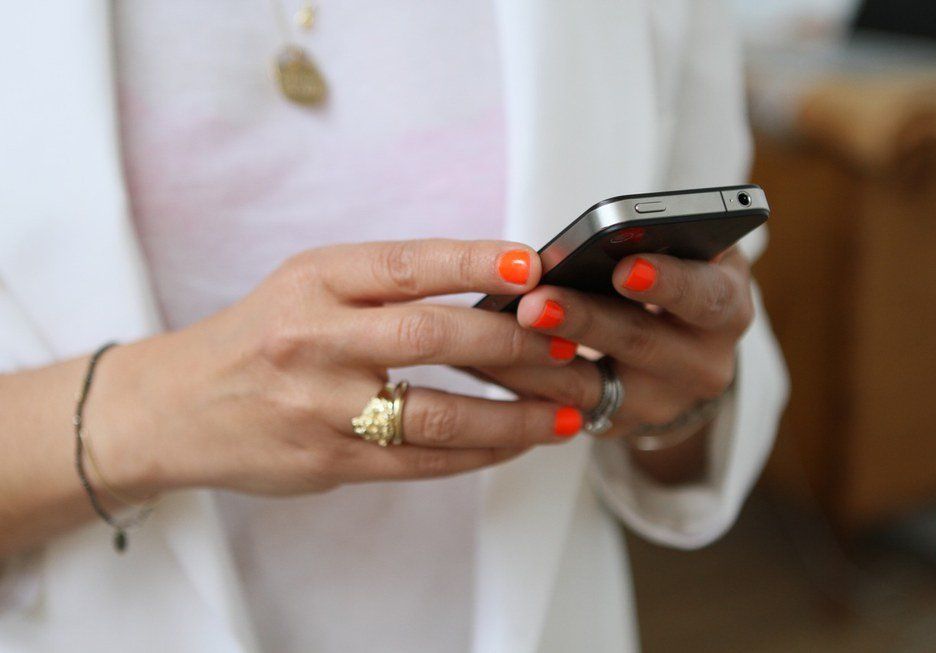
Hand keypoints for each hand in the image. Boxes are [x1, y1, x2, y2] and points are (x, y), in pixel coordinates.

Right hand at [87, 240, 585, 497]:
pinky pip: (419, 461)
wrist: (177, 407)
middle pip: (433, 336)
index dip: (474, 262)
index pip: (407, 265)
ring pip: (436, 412)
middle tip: (570, 347)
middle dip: (513, 343)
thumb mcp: (308, 286)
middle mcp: (314, 338)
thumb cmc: (259, 336)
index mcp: (315, 280)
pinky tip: (516, 442)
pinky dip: (478, 452)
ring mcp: (320, 405)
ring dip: (512, 415)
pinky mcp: (328, 460)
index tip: (532, 267)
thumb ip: (385, 287)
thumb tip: (494, 290)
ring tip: (566, 413)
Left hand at [472, 248, 752, 441]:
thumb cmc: (671, 278)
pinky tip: (480, 360)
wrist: (682, 353)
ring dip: (538, 360)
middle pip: (642, 344)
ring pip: (593, 387)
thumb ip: (655, 238)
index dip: (668, 283)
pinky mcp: (616, 426)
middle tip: (537, 303)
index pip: (706, 297)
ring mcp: (660, 405)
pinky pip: (561, 410)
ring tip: (496, 330)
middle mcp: (704, 365)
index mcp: (726, 307)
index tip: (622, 268)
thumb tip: (596, 232)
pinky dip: (520, 383)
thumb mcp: (685, 253)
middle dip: (585, 321)